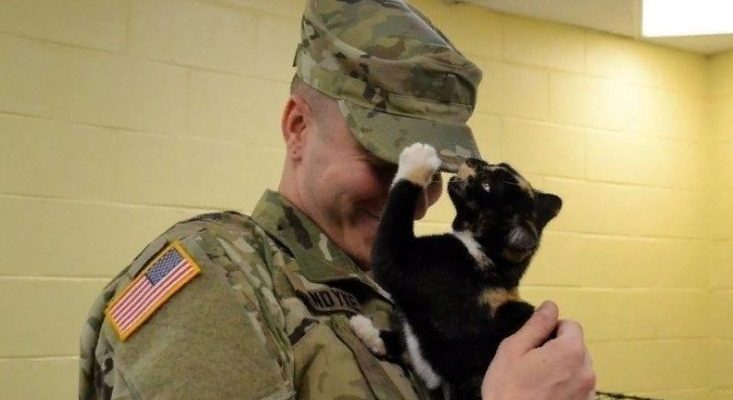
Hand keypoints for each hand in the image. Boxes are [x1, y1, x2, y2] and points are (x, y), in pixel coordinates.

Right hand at [481, 301, 595, 399]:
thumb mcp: (513, 350)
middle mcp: (587, 370)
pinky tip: (547, 397)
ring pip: (579, 369)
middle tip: (533, 365)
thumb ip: (535, 325)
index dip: (551, 330)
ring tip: (539, 384)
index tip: (533, 345)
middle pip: (577, 347)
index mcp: (570, 351)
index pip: (570, 325)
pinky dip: (567, 389)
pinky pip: (580, 389)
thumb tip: (551, 305)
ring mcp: (589, 393)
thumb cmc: (508, 388)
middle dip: (559, 350)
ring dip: (564, 370)